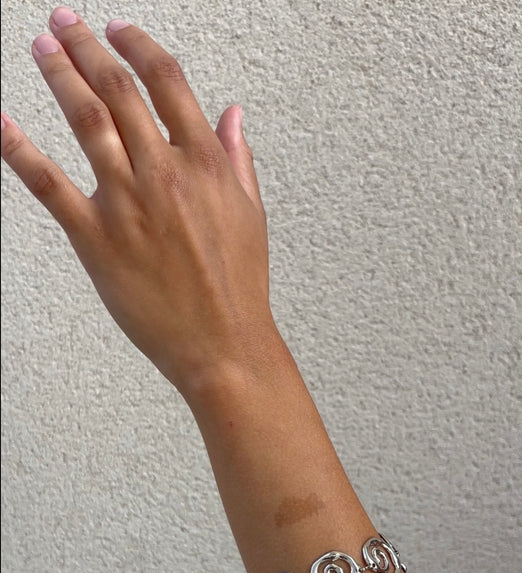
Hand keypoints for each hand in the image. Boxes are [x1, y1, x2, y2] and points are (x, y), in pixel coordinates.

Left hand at [1, 8, 275, 400]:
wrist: (222, 345)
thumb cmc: (238, 288)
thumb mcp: (250, 215)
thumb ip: (236, 159)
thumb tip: (232, 116)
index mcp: (204, 164)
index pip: (167, 80)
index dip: (138, 46)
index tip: (120, 31)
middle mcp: (163, 173)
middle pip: (118, 89)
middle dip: (87, 45)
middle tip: (65, 23)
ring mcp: (126, 203)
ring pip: (86, 120)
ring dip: (58, 75)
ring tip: (42, 50)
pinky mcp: (95, 239)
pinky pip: (48, 183)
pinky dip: (19, 149)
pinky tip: (2, 122)